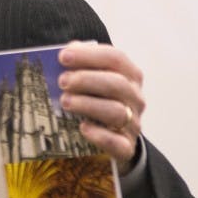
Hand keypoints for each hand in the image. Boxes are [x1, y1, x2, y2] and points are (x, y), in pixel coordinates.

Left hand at [58, 42, 145, 173]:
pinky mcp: (126, 146)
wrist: (113, 136)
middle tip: (62, 81)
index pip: (115, 58)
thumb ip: (81, 63)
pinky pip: (116, 142)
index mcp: (129, 75)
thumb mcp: (93, 78)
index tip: (63, 56)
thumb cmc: (98, 98)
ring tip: (65, 101)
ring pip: (116, 111)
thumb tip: (66, 51)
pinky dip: (99, 134)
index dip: (89, 55)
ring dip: (88, 104)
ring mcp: (133, 122)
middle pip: (117, 84)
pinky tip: (83, 127)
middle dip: (86, 79)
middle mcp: (135, 97)